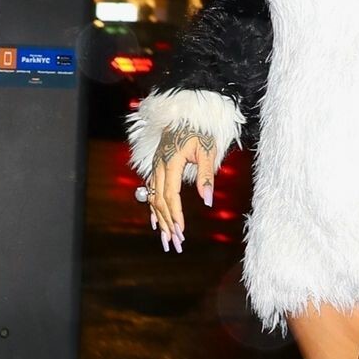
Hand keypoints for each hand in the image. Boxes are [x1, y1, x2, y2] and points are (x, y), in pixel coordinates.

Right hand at [139, 122, 216, 252]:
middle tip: (175, 243)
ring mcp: (155, 168)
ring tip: (167, 240)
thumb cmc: (200, 132)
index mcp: (170, 162)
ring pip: (153, 199)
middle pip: (159, 201)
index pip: (170, 195)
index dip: (175, 214)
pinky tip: (155, 224)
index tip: (180, 230)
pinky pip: (151, 192)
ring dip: (160, 221)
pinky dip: (153, 210)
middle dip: (167, 223)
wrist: (186, 115)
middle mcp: (158, 167)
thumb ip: (206, 176)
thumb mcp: (207, 151)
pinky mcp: (156, 168)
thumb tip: (207, 201)